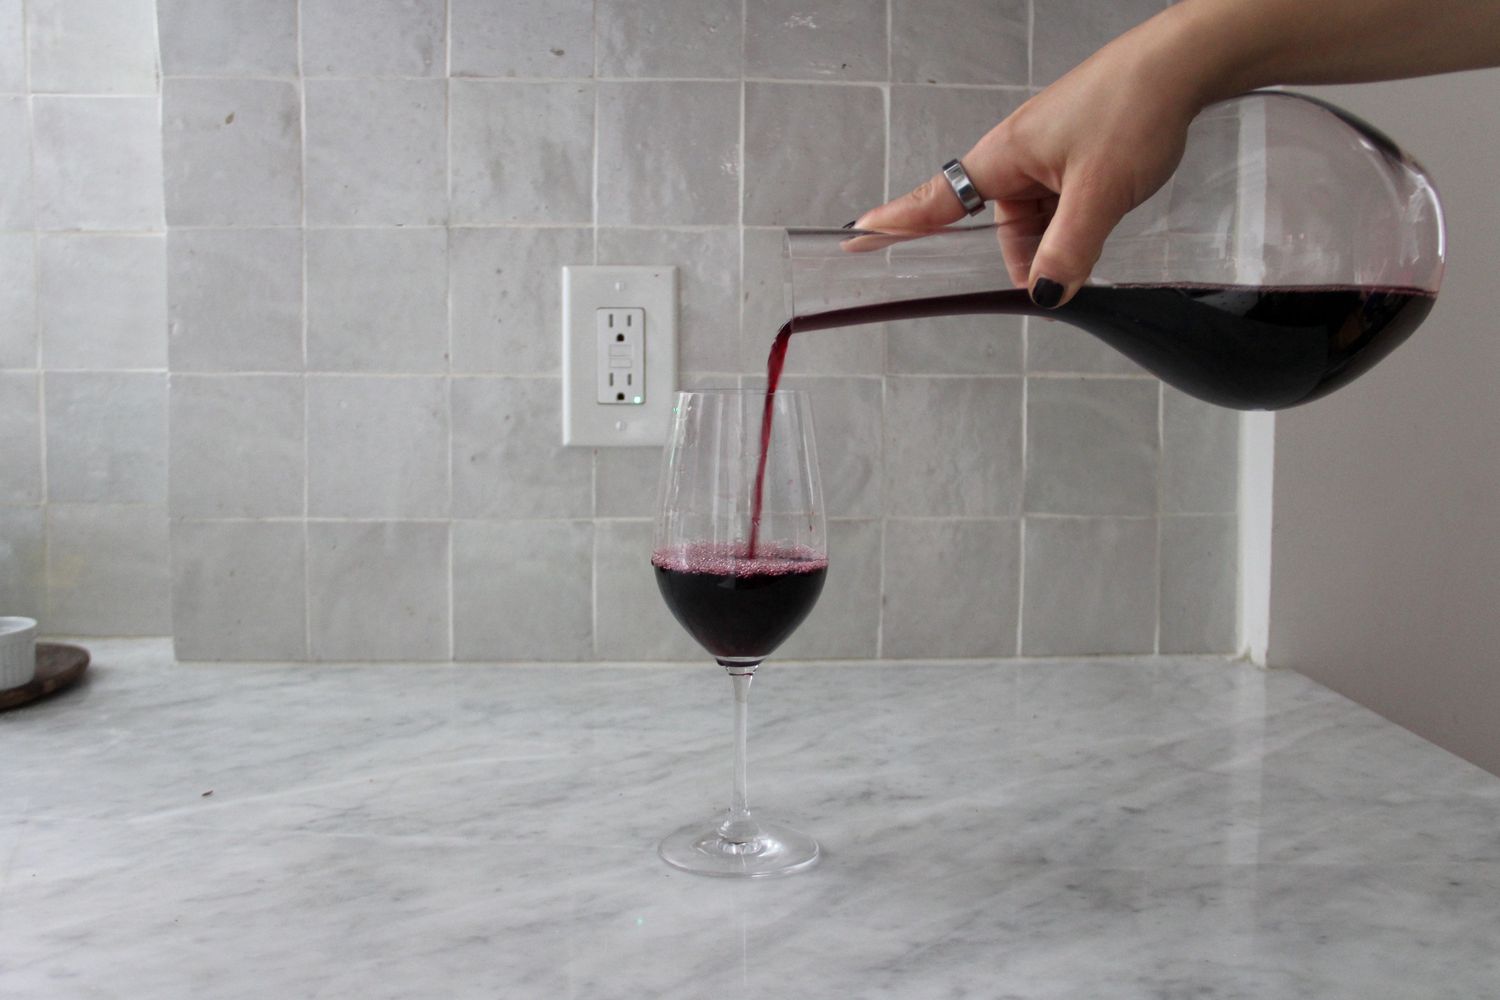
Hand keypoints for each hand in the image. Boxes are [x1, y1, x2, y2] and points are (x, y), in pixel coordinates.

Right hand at [853, 15, 1205, 307]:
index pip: (932, 202)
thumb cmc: (1132, 108)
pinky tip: (1107, 213)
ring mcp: (1045, 156)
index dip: (893, 226)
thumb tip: (1044, 295)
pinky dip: (1078, 217)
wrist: (1182, 64)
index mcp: (1002, 158)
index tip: (854, 242)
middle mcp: (1014, 157)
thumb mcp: (1099, 192)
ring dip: (1062, 234)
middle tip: (1067, 267)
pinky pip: (1060, 203)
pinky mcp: (1073, 155)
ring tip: (1103, 219)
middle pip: (1000, 227)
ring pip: (1036, 220)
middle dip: (1029, 253)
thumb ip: (1069, 249)